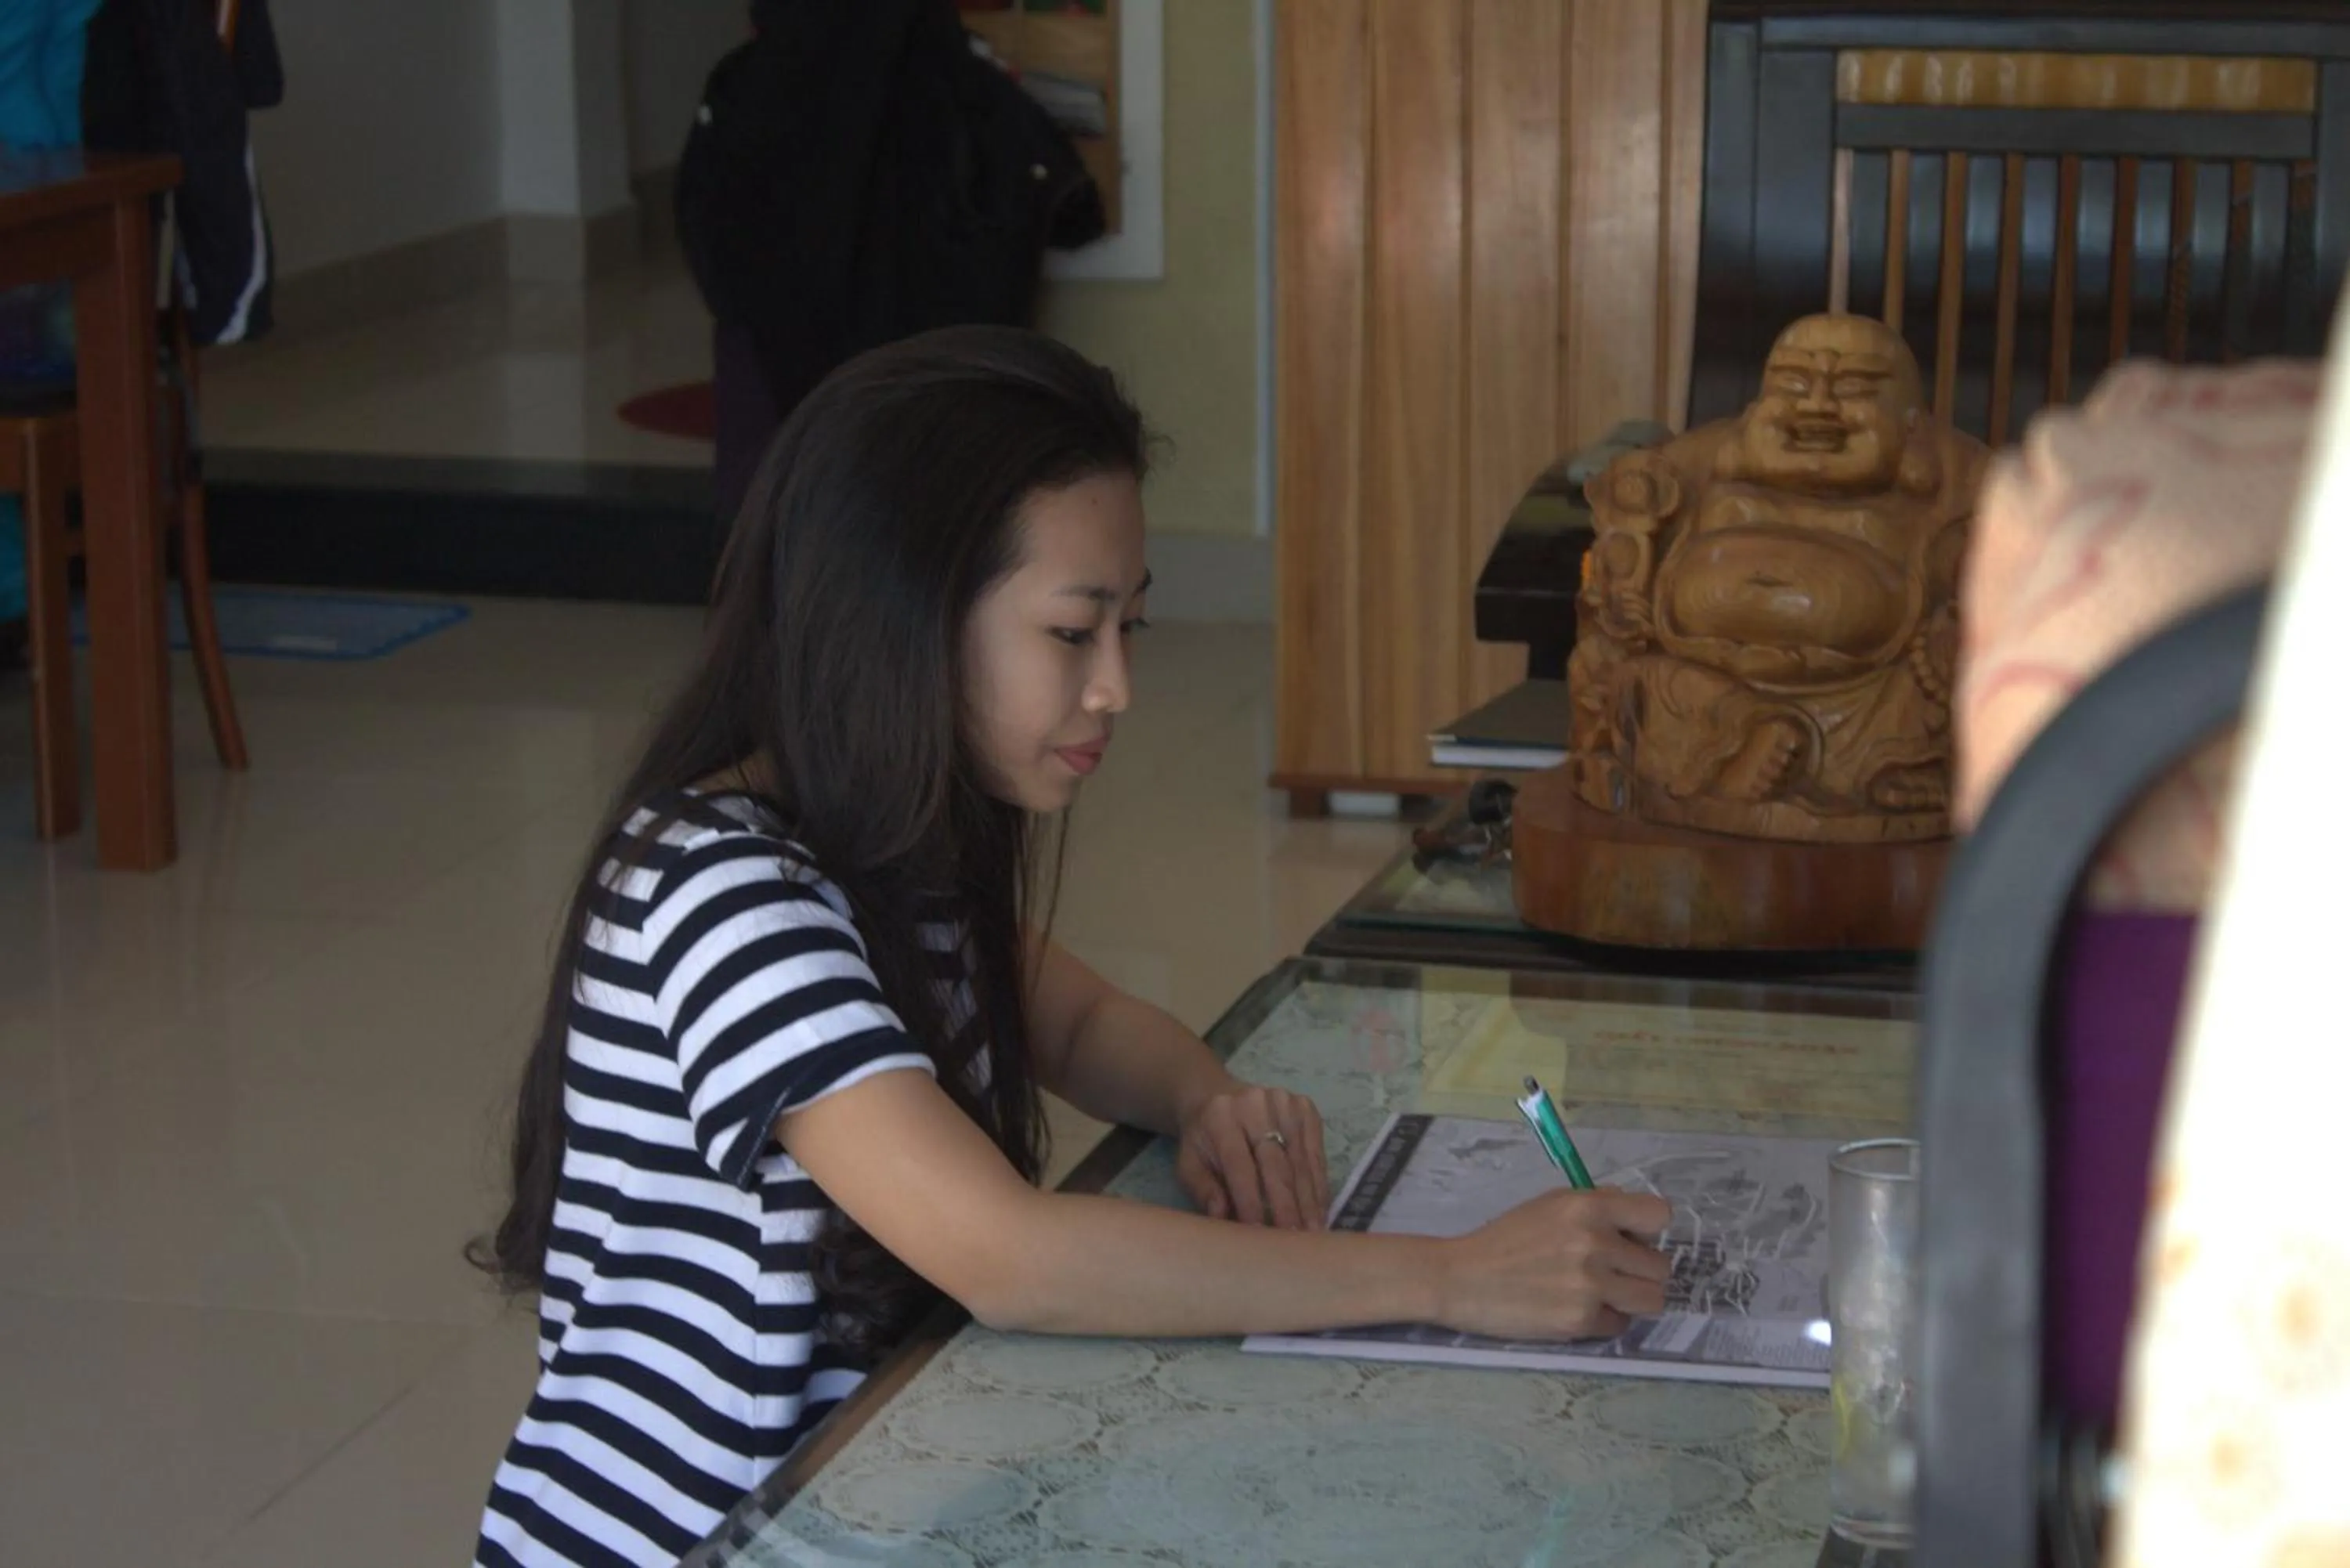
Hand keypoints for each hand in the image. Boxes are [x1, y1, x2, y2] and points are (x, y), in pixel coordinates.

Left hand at [1175, 1082, 1329, 1229]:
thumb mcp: (1190, 1165)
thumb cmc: (1203, 1141)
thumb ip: (1203, 1190)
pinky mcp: (1305, 1107)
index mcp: (1220, 1118)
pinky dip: (1318, 1185)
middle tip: (1296, 1242)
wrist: (1217, 1097)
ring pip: (1301, 1161)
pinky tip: (1320, 1210)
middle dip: (1287, 1206)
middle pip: (1276, 1163)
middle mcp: (1255, 1104)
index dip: (1251, 1202)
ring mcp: (1284, 1103)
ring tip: (1314, 1233)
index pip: (1240, 1165)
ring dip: (1308, 1200)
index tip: (1262, 1235)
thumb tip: (1222, 1216)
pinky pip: (1316, 1154)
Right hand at [1436, 1188, 1675, 1340]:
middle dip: (1640, 1270)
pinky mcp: (1581, 1321)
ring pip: (1652, 1299)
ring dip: (1632, 1298)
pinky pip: (1619, 1325)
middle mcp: (1596, 1243)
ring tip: (1604, 1294)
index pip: (1659, 1215)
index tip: (1632, 1239)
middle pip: (1661, 1266)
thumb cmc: (1506, 1238)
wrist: (1462, 1278)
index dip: (1648, 1231)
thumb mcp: (1550, 1205)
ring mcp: (1591, 1285)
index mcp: (1589, 1207)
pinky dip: (1603, 1321)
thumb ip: (1596, 1207)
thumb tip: (1634, 1221)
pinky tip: (1576, 1310)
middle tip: (1612, 1272)